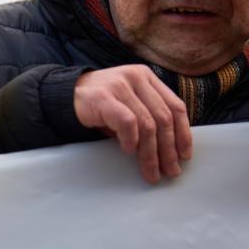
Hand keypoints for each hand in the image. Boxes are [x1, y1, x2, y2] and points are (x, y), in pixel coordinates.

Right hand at [73, 66, 192, 183]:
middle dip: (168, 149)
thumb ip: (148, 114)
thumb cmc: (100, 104)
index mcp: (147, 78)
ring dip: (151, 153)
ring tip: (151, 171)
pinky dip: (131, 140)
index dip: (183, 133)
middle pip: (163, 118)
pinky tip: (129, 151)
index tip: (184, 155)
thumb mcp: (129, 103)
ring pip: (147, 124)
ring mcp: (120, 85)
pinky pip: (127, 122)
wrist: (63, 96)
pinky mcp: (103, 97)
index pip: (175, 106)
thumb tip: (171, 147)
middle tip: (170, 170)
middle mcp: (136, 78)